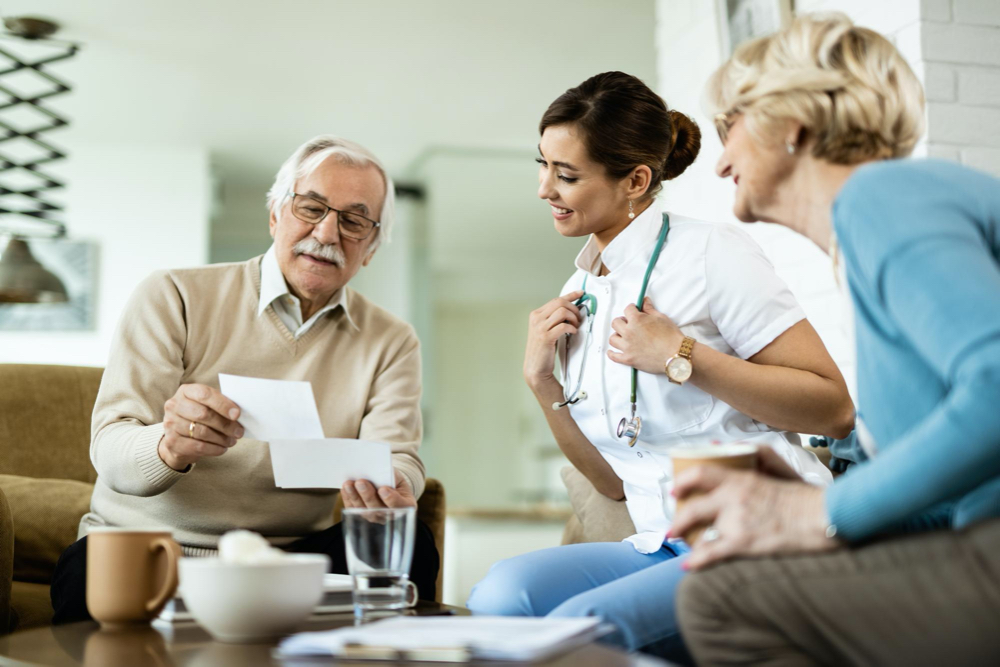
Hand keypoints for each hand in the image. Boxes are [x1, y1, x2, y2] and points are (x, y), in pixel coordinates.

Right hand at [159, 384, 242, 470]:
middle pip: (203, 414)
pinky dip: (214, 449)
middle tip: (239, 432)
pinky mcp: (171, 441)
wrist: (178, 438)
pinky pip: (198, 447)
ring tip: (232, 441)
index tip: (237, 414)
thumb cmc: (199, 417)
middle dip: (225, 424)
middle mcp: (174, 405)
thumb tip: (238, 414)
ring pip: (202, 432)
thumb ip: (220, 405)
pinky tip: (222, 449)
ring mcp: (170, 423)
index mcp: (186, 391)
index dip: (222, 404)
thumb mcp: (208, 406)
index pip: (205, 394)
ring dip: (221, 438)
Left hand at [342, 470, 416, 509]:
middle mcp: (390, 516)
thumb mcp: (397, 476)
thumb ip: (390, 476)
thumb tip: (376, 472)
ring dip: (355, 496)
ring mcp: (375, 518)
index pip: (399, 505)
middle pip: (378, 509)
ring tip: (348, 484)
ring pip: (363, 510)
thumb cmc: (394, 481)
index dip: (391, 499)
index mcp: (406, 505)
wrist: (389, 487)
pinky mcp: (362, 516)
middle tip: (361, 482)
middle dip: (368, 495)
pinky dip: (348, 499)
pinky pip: (354, 509)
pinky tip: (345, 489)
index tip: (383, 489)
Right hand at [524, 290, 583, 389]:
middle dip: (573, 308)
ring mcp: (540, 327)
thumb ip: (553, 319)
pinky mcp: (546, 337)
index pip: (556, 300)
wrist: (535, 367)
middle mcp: (536, 318)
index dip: (571, 295)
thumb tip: (571, 309)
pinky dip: (571, 328)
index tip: (581, 293)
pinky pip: (563, 326)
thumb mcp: (545, 330)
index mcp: (536, 314)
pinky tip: (573, 333)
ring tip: (575, 326)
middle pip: (560, 302)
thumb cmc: (543, 349)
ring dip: (573, 318)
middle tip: (578, 319)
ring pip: (562, 312)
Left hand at [607, 297, 684, 373]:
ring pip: (612, 338)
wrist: (676, 354)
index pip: (627, 309)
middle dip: (622, 321)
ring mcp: (627, 347)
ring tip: (623, 336)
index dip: (632, 309)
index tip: (634, 311)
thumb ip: (649, 309)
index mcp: (637, 320)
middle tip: (628, 323)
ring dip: (617, 336)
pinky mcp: (628, 359)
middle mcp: (629, 332)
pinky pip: (614, 356)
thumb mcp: (661, 318)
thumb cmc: (671, 337)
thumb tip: (645, 301)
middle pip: (616, 323)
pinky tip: (611, 351)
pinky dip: (611, 354)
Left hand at [670, 457, 835, 570]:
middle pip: (694, 508)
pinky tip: (688, 566)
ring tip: (681, 546)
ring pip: (701, 532)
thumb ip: (751, 453)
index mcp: (742, 478)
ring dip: (687, 541)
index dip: (683, 482)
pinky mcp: (745, 543)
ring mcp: (738, 521)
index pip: (701, 473)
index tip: (675, 491)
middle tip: (672, 528)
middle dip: (678, 520)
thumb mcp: (778, 466)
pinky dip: (697, 561)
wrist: (824, 517)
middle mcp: (734, 497)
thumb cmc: (804, 494)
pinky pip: (713, 553)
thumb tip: (718, 443)